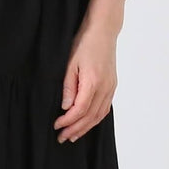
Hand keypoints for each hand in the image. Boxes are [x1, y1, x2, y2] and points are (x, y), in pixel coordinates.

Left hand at [53, 0, 123, 142]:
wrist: (103, 31)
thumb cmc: (84, 43)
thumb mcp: (70, 63)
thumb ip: (68, 87)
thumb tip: (66, 107)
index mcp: (93, 82)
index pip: (80, 110)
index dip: (68, 121)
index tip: (56, 126)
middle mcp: (105, 88)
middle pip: (90, 116)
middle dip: (75, 129)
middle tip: (62, 138)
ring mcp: (111, 87)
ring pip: (99, 115)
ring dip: (86, 128)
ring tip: (73, 136)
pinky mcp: (112, 86)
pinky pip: (105, 108)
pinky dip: (95, 119)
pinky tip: (87, 124)